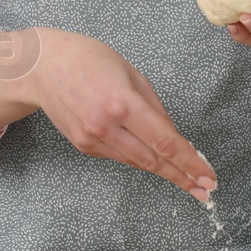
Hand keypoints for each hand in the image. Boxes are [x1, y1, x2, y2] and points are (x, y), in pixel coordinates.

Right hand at [25, 29, 218, 200]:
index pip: (165, 142)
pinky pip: (119, 156)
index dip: (190, 163)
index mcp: (123, 103)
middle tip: (205, 190)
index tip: (208, 176)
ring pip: (136, 162)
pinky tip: (147, 151)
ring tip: (187, 177)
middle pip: (153, 161)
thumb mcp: (132, 74)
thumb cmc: (89, 60)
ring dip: (162, 170)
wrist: (42, 68)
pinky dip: (137, 156)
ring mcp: (91, 139)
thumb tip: (174, 137)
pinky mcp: (83, 146)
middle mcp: (106, 126)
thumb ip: (155, 108)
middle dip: (182, 177)